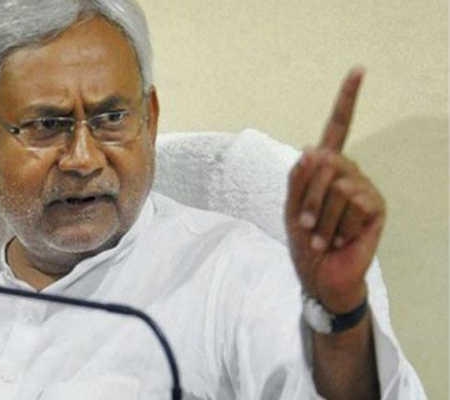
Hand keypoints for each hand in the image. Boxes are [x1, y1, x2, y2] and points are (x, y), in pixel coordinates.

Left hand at [285, 68, 385, 313]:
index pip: (337, 129)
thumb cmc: (304, 242)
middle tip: (304, 225)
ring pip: (337, 183)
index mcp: (327, 169)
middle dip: (306, 196)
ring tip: (322, 236)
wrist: (320, 275)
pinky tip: (339, 239)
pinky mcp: (376, 208)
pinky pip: (353, 201)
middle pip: (325, 161)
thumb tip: (311, 150)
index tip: (359, 70)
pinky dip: (336, 225)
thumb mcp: (290, 209)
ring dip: (320, 216)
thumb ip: (297, 179)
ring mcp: (365, 189)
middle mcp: (349, 172)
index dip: (347, 100)